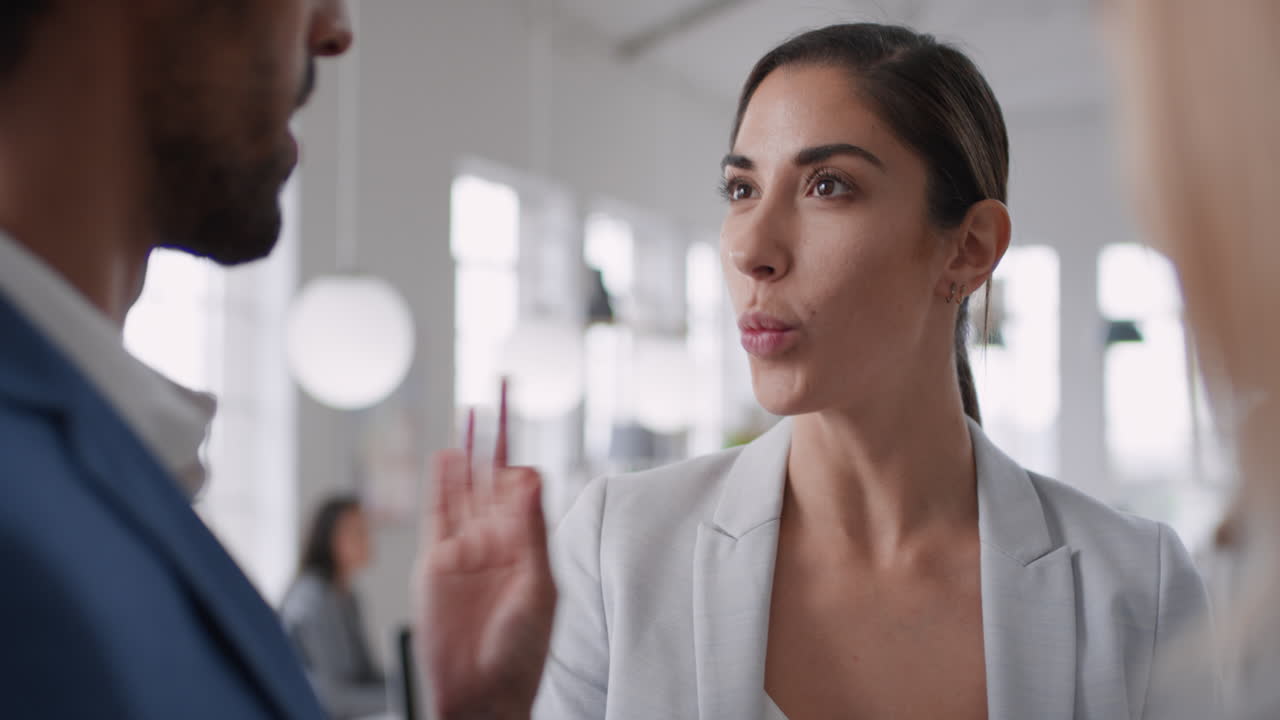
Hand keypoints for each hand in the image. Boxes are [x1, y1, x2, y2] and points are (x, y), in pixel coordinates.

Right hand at [417, 381, 556, 719]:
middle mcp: (498, 542)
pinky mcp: (437, 563)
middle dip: (497, 440)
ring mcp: (466, 550)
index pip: (526, 490)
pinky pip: (438, 514)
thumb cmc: (521, 650)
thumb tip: (530, 477)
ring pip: (466, 489)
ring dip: (469, 453)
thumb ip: (531, 529)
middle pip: (495, 479)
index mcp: (529, 547)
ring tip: (472, 414)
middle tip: (501, 396)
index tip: (526, 426)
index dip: (524, 458)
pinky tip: (446, 456)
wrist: (483, 690)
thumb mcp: (537, 585)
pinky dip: (440, 484)